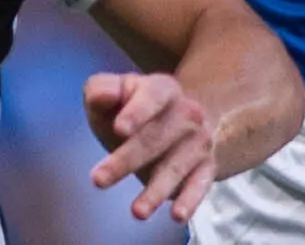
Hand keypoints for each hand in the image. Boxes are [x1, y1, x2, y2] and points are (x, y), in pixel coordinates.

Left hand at [84, 71, 218, 223]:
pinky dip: (190, 200)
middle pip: (155, 138)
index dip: (136, 112)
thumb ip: (101, 90)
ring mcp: (199, 141)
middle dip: (126, 160)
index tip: (118, 129)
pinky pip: (199, 184)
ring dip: (156, 190)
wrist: (182, 119)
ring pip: (175, 166)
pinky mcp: (206, 167)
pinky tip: (177, 215)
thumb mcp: (115, 95)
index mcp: (163, 88)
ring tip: (136, 212)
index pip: (152, 96)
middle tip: (97, 180)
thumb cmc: (135, 109)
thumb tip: (101, 97)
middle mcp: (187, 112)